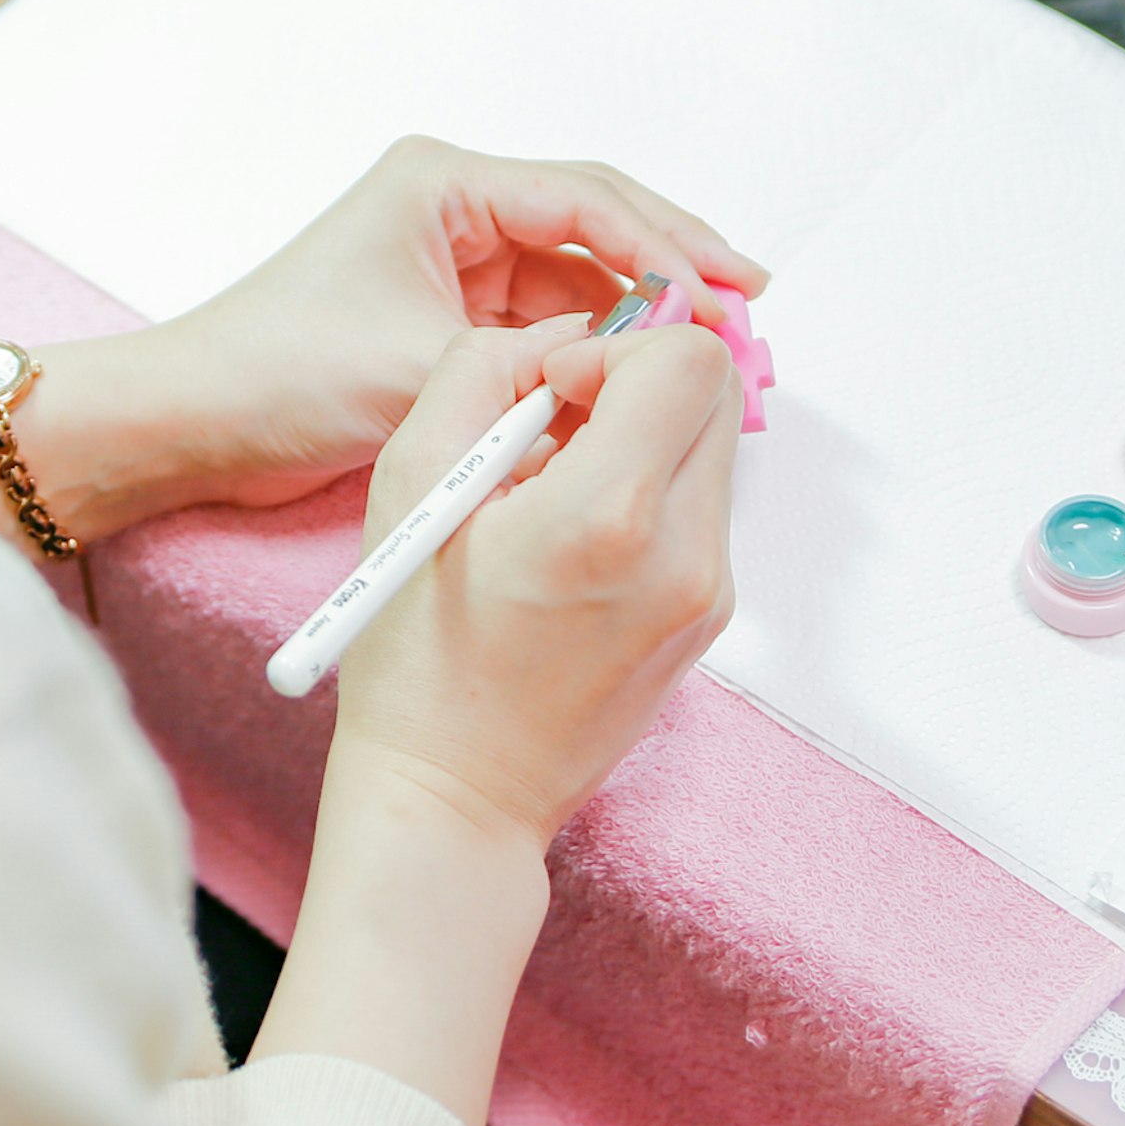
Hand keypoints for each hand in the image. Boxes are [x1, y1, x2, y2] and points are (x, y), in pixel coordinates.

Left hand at [160, 137, 763, 510]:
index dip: (671, 245)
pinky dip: (594, 350)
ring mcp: (453, 263)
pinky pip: (546, 323)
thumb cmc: (278, 371)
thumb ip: (543, 359)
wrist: (192, 425)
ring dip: (638, 317)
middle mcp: (454, 208)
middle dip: (672, 269)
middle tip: (745, 316)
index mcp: (443, 183)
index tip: (731, 290)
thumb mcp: (425, 365)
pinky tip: (640, 382)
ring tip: (707, 359)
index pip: (589, 199)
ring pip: (578, 279)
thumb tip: (645, 360)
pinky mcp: (448, 317)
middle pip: (597, 226)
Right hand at [330, 315, 744, 849]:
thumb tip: (562, 331)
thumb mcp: (411, 481)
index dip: (617, 345)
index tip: (555, 386)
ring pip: (709, 444)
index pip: (687, 360)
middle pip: (713, 392)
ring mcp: (708, 592)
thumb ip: (483, 370)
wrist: (456, 795)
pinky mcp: (709, 615)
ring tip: (551, 486)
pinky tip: (572, 535)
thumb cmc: (416, 657)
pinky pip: (699, 504)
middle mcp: (683, 555)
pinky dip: (645, 488)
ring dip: (639, 434)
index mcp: (609, 518)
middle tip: (554, 421)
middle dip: (633, 380)